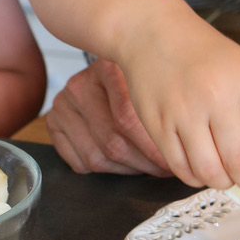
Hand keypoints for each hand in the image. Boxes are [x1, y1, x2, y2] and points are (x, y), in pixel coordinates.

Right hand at [46, 58, 170, 175]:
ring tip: (149, 168)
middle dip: (145, 163)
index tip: (175, 161)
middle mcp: (80, 84)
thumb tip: (186, 146)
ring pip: (97, 157)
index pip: (127, 117)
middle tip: (166, 170)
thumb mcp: (151, 79)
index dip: (153, 147)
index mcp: (106, 68)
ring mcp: (63, 104)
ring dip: (128, 170)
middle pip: (113, 141)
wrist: (108, 71)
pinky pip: (80, 163)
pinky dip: (107, 170)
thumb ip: (164, 105)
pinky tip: (125, 163)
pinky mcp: (53, 124)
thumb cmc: (139, 78)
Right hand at [119, 14, 239, 191]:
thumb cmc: (206, 55)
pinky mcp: (157, 125)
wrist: (154, 33)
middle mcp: (215, 95)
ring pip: (210, 171)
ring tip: (227, 176)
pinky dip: (196, 177)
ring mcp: (183, 111)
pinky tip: (202, 169)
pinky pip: (181, 168)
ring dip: (223, 182)